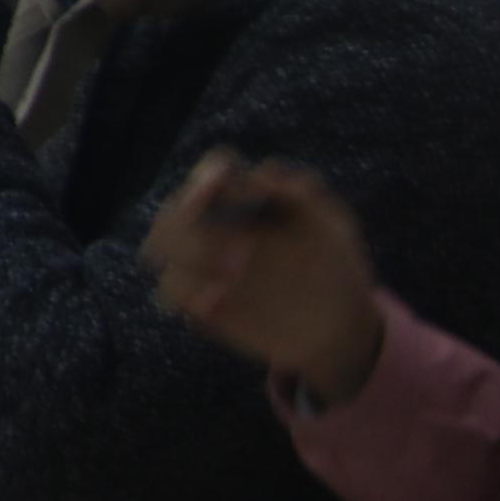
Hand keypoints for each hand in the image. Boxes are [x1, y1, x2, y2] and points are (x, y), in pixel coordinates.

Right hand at [146, 151, 384, 401]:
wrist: (340, 328)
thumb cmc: (338, 267)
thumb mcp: (335, 226)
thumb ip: (304, 194)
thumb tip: (262, 172)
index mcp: (248, 202)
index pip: (212, 174)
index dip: (209, 175)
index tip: (222, 185)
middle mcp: (217, 228)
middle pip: (173, 208)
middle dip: (189, 221)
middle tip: (242, 250)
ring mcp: (204, 266)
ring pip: (159, 247)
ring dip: (187, 256)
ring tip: (233, 278)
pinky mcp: (201, 303)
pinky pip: (171, 292)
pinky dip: (186, 292)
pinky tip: (219, 301)